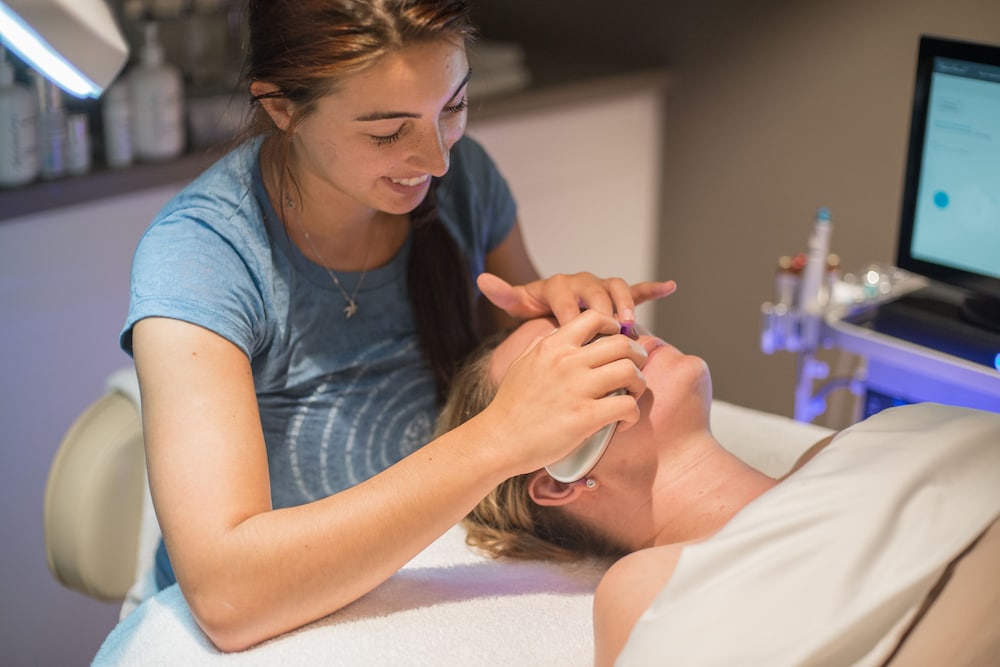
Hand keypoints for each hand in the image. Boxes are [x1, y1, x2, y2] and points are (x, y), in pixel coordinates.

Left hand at [477, 272, 676, 325]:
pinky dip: (653, 287)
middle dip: (603, 307)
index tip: (573, 329)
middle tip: (609, 328)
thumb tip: (481, 278)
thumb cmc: (536, 309)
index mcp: (558, 286)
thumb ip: (505, 294)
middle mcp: (582, 282)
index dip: (569, 311)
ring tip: (630, 325)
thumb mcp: (519, 304)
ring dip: (625, 304)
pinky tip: (669, 286)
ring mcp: (602, 288)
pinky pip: (637, 290)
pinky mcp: (617, 295)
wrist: (551, 303)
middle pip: (595, 290)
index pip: (565, 296)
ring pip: (617, 288)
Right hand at [478, 310, 647, 474]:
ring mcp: (577, 389)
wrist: (497, 440)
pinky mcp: (585, 417)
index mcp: (553, 346)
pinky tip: (623, 422)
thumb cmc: (510, 405)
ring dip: (639, 384)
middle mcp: (567, 362)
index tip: (618, 341)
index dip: (615, 327)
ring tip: (630, 396)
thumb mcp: (522, 363)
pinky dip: (632, 414)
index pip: (596, 318)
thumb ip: (543, 345)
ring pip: (630, 371)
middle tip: (634, 371)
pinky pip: (627, 406)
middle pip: (623, 343)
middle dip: (638, 355)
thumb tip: (560, 333)